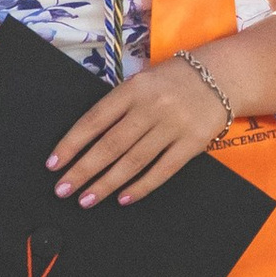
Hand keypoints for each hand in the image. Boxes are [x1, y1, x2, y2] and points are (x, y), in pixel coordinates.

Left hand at [47, 55, 235, 207]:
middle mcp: (151, 107)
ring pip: (133, 161)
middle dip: (83, 170)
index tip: (54, 164)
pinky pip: (162, 170)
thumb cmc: (172, 81)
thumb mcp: (141, 82)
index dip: (71, 143)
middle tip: (63, 190)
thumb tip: (84, 141)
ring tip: (87, 199)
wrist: (221, 77)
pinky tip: (123, 198)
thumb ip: (118, 106)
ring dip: (107, 183)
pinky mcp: (192, 143)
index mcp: (133, 89)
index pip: (94, 120)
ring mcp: (173, 126)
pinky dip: (141, 186)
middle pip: (110, 145)